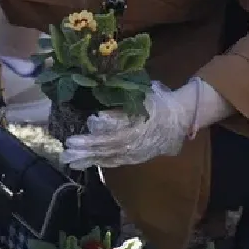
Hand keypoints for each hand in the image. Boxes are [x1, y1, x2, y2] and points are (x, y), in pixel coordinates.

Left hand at [63, 83, 201, 169]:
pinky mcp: (134, 158)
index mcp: (142, 118)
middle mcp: (138, 137)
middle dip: (89, 144)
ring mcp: (136, 151)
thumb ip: (127, 94)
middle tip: (70, 143)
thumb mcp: (145, 94)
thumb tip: (103, 85)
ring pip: (109, 155)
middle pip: (111, 142)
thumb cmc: (159, 103)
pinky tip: (81, 163)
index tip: (91, 119)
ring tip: (68, 156)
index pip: (123, 122)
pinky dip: (97, 162)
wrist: (180, 121)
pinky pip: (113, 162)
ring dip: (88, 156)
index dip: (107, 122)